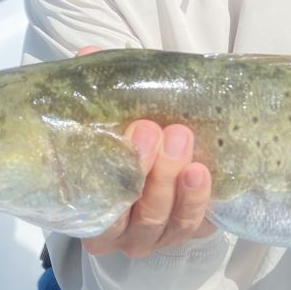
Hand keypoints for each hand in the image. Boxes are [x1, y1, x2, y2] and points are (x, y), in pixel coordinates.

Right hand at [75, 47, 216, 257]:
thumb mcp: (111, 117)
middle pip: (138, 217)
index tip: (130, 133)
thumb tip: (87, 55)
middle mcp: (124, 233)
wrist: (165, 151)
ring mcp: (160, 234)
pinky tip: (203, 172)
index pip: (99, 209)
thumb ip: (98, 93)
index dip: (114, 175)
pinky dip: (201, 201)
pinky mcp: (191, 229)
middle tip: (159, 131)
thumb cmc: (129, 139)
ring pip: (169, 222)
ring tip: (185, 143)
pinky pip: (198, 224)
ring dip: (177, 184)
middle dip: (152, 174)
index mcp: (93, 211)